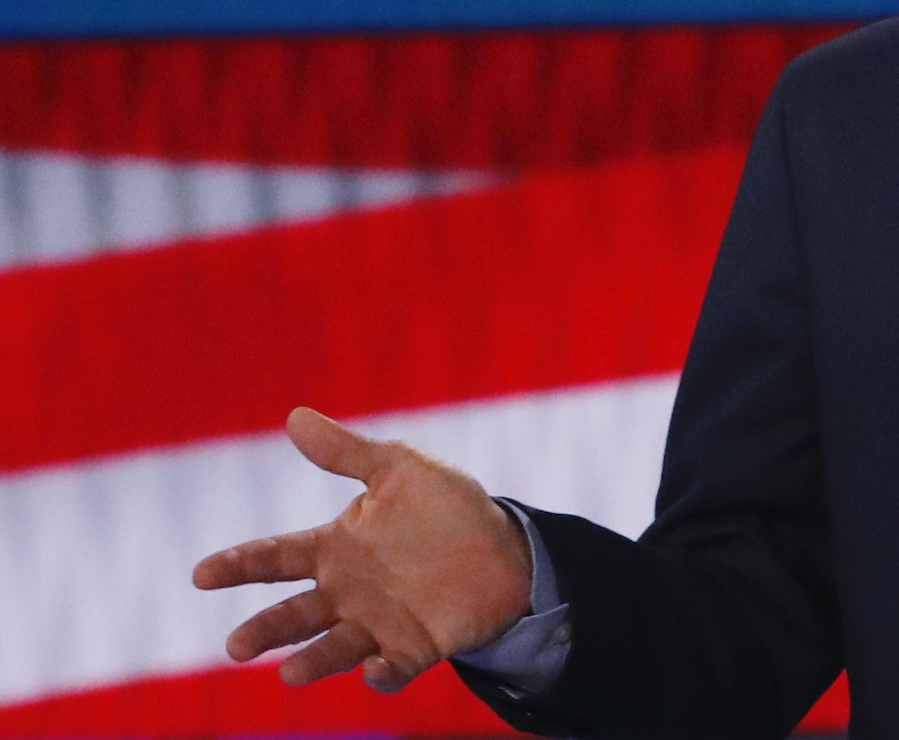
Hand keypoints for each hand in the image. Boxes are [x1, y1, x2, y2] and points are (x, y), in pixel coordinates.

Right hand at [191, 407, 534, 692]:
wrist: (504, 546)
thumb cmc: (446, 508)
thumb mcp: (399, 470)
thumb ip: (346, 452)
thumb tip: (295, 417)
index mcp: (335, 549)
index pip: (275, 557)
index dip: (238, 565)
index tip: (202, 574)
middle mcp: (346, 592)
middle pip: (295, 614)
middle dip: (265, 630)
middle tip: (236, 647)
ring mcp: (379, 623)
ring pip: (335, 647)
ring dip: (313, 660)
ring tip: (289, 673)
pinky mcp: (415, 647)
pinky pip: (394, 667)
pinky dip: (383, 673)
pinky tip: (376, 670)